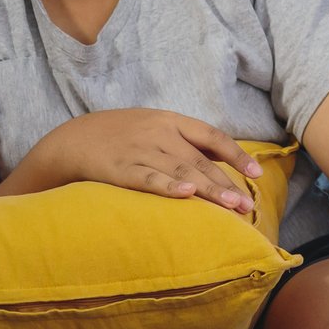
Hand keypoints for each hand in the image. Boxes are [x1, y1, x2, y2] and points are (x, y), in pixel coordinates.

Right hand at [31, 109, 262, 213]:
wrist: (72, 139)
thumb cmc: (122, 136)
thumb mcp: (155, 127)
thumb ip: (187, 141)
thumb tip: (223, 157)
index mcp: (171, 121)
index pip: (213, 137)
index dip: (236, 155)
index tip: (257, 174)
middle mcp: (159, 134)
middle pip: (200, 160)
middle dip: (226, 183)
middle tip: (247, 206)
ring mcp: (140, 150)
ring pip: (181, 172)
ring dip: (208, 191)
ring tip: (230, 207)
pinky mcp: (120, 169)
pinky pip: (148, 178)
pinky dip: (167, 186)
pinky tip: (186, 195)